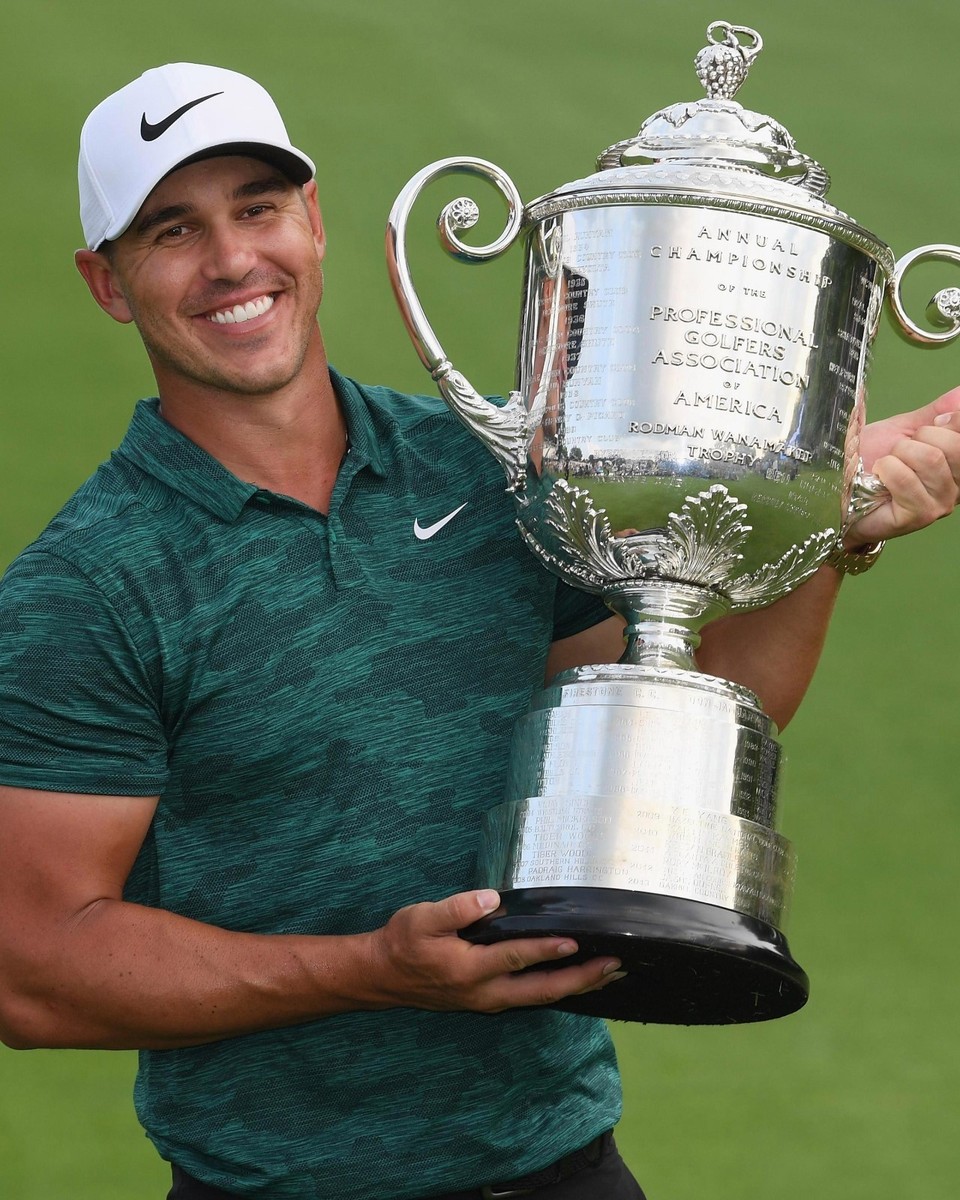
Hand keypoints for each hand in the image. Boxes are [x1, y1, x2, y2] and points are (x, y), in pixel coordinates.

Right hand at [365, 889, 624, 1013]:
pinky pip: (531, 997)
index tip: (575, 941)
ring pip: (541, 998)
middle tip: (613, 965)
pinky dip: (558, 989)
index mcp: (470, 969)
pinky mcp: (490, 1000)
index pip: (517, 958)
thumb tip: (491, 899)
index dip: (546, 949)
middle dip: (580, 978)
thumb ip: (456, 909)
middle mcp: (486, 992)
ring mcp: (489, 1000)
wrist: (384, 976)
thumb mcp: (421, 918)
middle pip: (542, 990)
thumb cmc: (403, 943)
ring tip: (607, 974)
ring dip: (575, 987)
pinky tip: (574, 979)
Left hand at [848, 386, 959, 546]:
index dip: (947, 421)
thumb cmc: (873, 461)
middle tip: (899, 450)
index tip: (930, 424)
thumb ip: (934, 413)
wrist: (842, 491)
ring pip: (930, 459)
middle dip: (918, 438)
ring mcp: (940, 504)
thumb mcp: (904, 430)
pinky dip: (885, 470)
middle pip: (954, 446)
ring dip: (897, 455)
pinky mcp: (918, 516)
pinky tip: (879, 479)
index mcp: (958, 466)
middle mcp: (957, 488)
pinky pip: (905, 478)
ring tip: (887, 465)